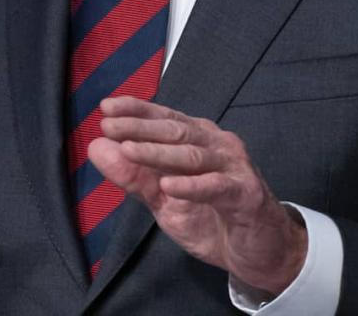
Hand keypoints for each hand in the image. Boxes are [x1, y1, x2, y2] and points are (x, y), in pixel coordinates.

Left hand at [88, 97, 307, 296]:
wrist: (260, 252)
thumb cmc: (212, 218)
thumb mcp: (164, 199)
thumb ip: (133, 175)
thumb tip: (97, 148)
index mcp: (198, 140)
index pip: (165, 118)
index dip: (136, 110)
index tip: (106, 106)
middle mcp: (217, 145)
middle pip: (175, 131)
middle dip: (140, 127)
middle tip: (109, 126)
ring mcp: (234, 167)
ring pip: (193, 155)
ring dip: (158, 152)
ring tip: (129, 150)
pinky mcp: (247, 194)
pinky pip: (216, 186)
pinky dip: (191, 186)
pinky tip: (169, 185)